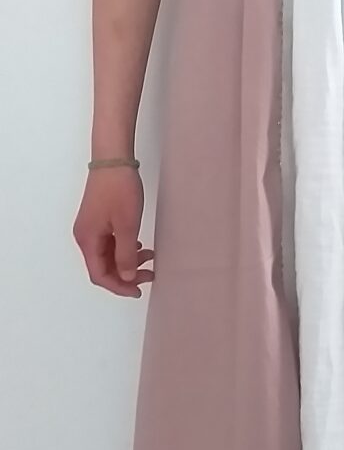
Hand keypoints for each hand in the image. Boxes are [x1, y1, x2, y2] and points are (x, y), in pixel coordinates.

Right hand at [73, 167, 153, 297]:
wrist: (113, 159)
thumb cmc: (119, 190)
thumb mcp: (127, 226)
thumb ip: (125, 254)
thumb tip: (125, 277)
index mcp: (87, 240)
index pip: (100, 274)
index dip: (119, 286)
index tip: (138, 290)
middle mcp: (85, 236)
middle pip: (104, 266)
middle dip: (126, 274)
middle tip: (150, 273)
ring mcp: (92, 227)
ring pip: (109, 255)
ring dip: (128, 260)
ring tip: (150, 257)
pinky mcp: (99, 219)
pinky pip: (110, 242)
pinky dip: (125, 248)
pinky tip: (139, 246)